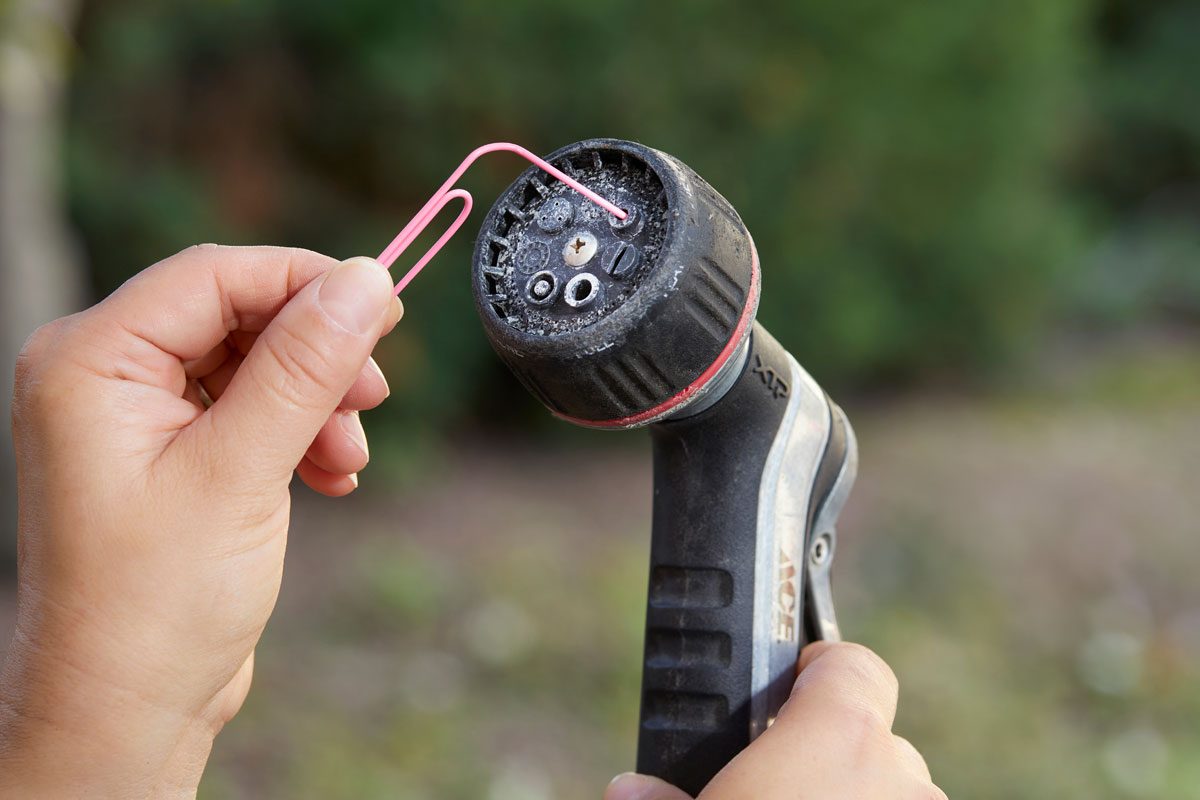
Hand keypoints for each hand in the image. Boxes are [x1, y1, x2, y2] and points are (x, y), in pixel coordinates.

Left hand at [0, 246, 399, 797]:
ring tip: (348, 461)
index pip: (214, 274)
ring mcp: (136, 414)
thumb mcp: (241, 471)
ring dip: (315, 401)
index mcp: (90, 359)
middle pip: (238, 314)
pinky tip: (330, 476)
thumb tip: (364, 281)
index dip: (305, 281)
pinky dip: (298, 432)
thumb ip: (303, 367)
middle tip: (374, 394)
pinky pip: (249, 407)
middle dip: (315, 355)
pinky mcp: (170, 451)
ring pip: (254, 361)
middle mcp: (105, 374)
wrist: (125, 708)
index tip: (385, 309)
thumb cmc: (155, 603)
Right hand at [606, 642, 945, 799]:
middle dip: (828, 756)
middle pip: (871, 739)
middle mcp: (902, 779)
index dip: (820, 670)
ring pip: (894, 794)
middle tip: (776, 784)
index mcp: (838, 743)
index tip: (786, 691)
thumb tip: (630, 789)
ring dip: (856, 799)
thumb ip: (663, 797)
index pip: (852, 665)